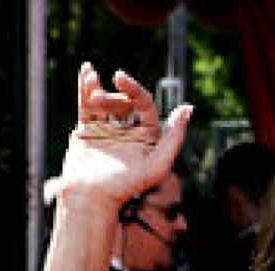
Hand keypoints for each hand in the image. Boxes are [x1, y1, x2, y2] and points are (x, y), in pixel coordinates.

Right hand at [57, 62, 191, 211]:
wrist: (91, 197)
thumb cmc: (125, 186)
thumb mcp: (157, 165)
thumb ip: (174, 138)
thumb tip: (188, 108)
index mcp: (147, 138)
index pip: (144, 105)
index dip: (134, 89)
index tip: (120, 78)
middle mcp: (128, 132)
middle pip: (124, 101)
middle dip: (113, 96)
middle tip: (101, 101)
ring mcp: (107, 130)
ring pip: (105, 101)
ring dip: (98, 88)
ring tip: (92, 80)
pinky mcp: (88, 131)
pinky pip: (87, 105)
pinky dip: (86, 87)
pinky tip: (86, 69)